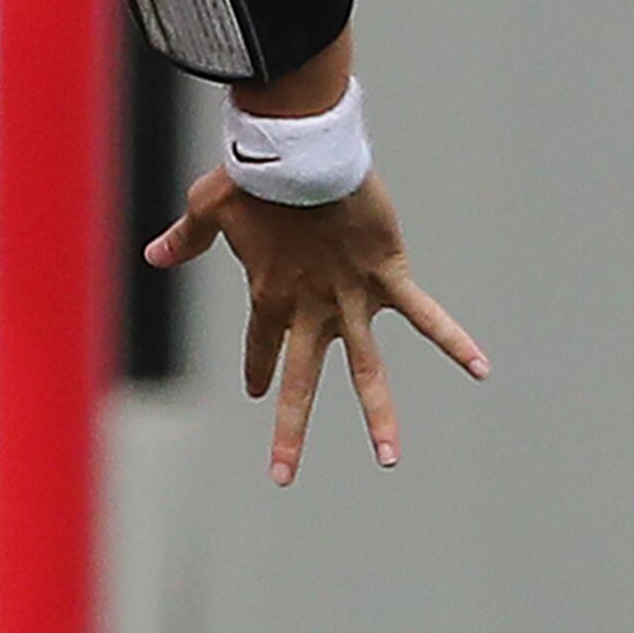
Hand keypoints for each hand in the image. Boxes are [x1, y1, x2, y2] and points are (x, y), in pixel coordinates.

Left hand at [149, 169, 485, 483]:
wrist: (300, 155)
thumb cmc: (252, 177)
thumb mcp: (209, 207)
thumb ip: (185, 238)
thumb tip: (151, 254)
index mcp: (269, 295)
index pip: (262, 343)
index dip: (258, 366)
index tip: (257, 391)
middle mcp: (310, 308)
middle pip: (301, 381)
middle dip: (289, 431)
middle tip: (280, 477)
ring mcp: (351, 297)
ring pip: (366, 369)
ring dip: (378, 417)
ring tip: (388, 461)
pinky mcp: (388, 275)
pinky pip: (426, 315)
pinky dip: (454, 340)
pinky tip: (481, 369)